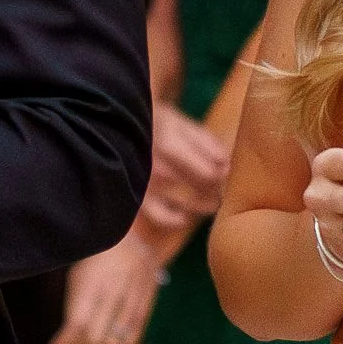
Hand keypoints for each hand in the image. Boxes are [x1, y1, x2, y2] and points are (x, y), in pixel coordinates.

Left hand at [47, 233, 165, 343]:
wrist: (126, 235)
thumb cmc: (93, 260)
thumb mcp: (76, 278)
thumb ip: (73, 310)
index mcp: (91, 282)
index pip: (78, 326)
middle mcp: (114, 289)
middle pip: (96, 338)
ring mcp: (133, 295)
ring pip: (116, 343)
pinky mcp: (148, 301)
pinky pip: (134, 337)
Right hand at [140, 101, 232, 237]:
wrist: (116, 129)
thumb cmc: (153, 123)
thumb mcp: (180, 123)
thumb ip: (205, 142)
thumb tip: (226, 163)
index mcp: (170, 147)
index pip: (210, 173)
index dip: (223, 174)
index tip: (226, 171)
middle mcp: (158, 169)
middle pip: (202, 189)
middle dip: (217, 189)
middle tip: (220, 185)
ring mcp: (148, 186)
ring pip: (188, 204)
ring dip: (204, 204)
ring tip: (210, 199)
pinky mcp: (138, 198)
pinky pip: (160, 217)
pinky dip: (175, 219)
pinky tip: (184, 217)